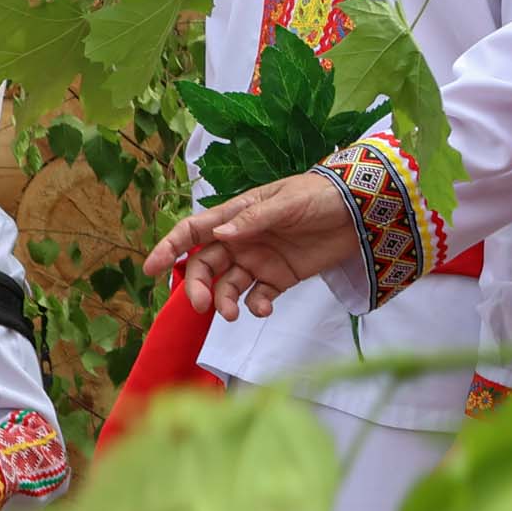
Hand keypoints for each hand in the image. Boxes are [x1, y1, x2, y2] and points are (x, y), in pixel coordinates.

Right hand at [142, 171, 359, 319]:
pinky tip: (263, 309)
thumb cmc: (319, 196)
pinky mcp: (279, 278)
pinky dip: (256, 306)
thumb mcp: (287, 202)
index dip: (170, 247)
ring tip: (233, 314)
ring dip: (224, 301)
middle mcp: (242, 240)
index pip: (194, 231)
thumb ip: (253, 220)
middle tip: (203, 305)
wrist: (360, 212)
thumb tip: (217, 234)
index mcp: (238, 215)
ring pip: (228, 286)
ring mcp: (259, 260)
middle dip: (198, 286)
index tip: (151, 269)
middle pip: (206, 266)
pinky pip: (257, 296)